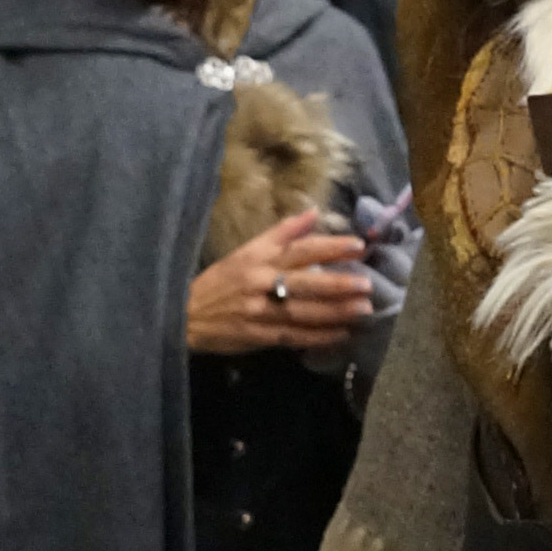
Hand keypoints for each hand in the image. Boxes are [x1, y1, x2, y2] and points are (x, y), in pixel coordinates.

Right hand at [188, 209, 373, 356]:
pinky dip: (318, 337)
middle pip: (305, 282)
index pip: (299, 249)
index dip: (329, 247)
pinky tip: (341, 335)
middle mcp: (260, 283)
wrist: (185, 314)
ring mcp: (259, 311)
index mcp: (258, 258)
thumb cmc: (220, 281)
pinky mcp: (257, 336)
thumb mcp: (246, 250)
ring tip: (362, 310)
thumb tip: (313, 212)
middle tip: (366, 284)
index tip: (357, 246)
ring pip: (303, 311)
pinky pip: (293, 336)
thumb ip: (281, 233)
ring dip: (335, 312)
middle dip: (338, 284)